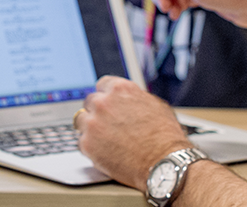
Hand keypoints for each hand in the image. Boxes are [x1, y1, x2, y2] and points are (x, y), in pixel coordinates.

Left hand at [77, 76, 195, 190]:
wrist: (163, 162)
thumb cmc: (165, 137)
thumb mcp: (155, 105)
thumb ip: (134, 98)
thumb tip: (128, 99)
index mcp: (120, 90)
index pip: (102, 85)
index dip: (106, 96)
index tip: (106, 103)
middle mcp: (103, 103)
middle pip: (90, 102)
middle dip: (97, 112)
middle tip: (107, 125)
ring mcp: (93, 123)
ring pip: (81, 121)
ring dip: (89, 127)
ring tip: (104, 139)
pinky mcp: (87, 144)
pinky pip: (82, 142)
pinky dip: (91, 147)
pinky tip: (105, 151)